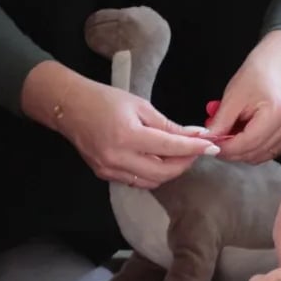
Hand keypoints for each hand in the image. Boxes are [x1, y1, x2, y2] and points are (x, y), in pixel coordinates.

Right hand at [22, 62, 219, 188]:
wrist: (69, 106)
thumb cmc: (104, 99)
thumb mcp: (140, 106)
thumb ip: (168, 125)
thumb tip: (194, 135)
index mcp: (128, 135)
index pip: (171, 148)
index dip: (194, 148)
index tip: (212, 146)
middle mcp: (118, 157)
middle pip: (164, 173)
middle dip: (185, 163)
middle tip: (196, 150)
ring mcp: (110, 169)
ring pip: (151, 181)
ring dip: (170, 171)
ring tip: (179, 155)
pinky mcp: (104, 174)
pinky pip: (136, 180)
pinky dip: (152, 173)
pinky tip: (157, 160)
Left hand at [206, 30, 280, 163]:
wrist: (275, 68)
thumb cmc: (256, 76)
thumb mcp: (233, 97)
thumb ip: (221, 123)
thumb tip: (208, 141)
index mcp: (277, 114)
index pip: (247, 144)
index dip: (225, 148)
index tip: (209, 144)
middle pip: (254, 153)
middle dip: (231, 151)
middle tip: (214, 140)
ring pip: (259, 156)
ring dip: (240, 150)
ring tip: (228, 133)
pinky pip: (266, 152)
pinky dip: (250, 148)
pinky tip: (241, 135)